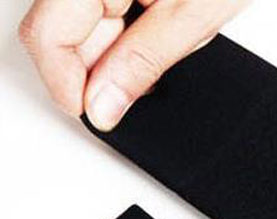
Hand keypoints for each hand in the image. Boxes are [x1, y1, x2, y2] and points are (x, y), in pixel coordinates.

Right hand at [18, 0, 249, 130]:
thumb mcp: (193, 15)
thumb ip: (141, 62)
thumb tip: (102, 105)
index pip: (45, 37)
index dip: (68, 85)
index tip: (98, 112)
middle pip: (59, 27)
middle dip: (102, 61)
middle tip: (153, 67)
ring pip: (78, 13)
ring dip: (116, 39)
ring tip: (167, 24)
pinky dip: (124, 16)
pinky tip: (159, 11)